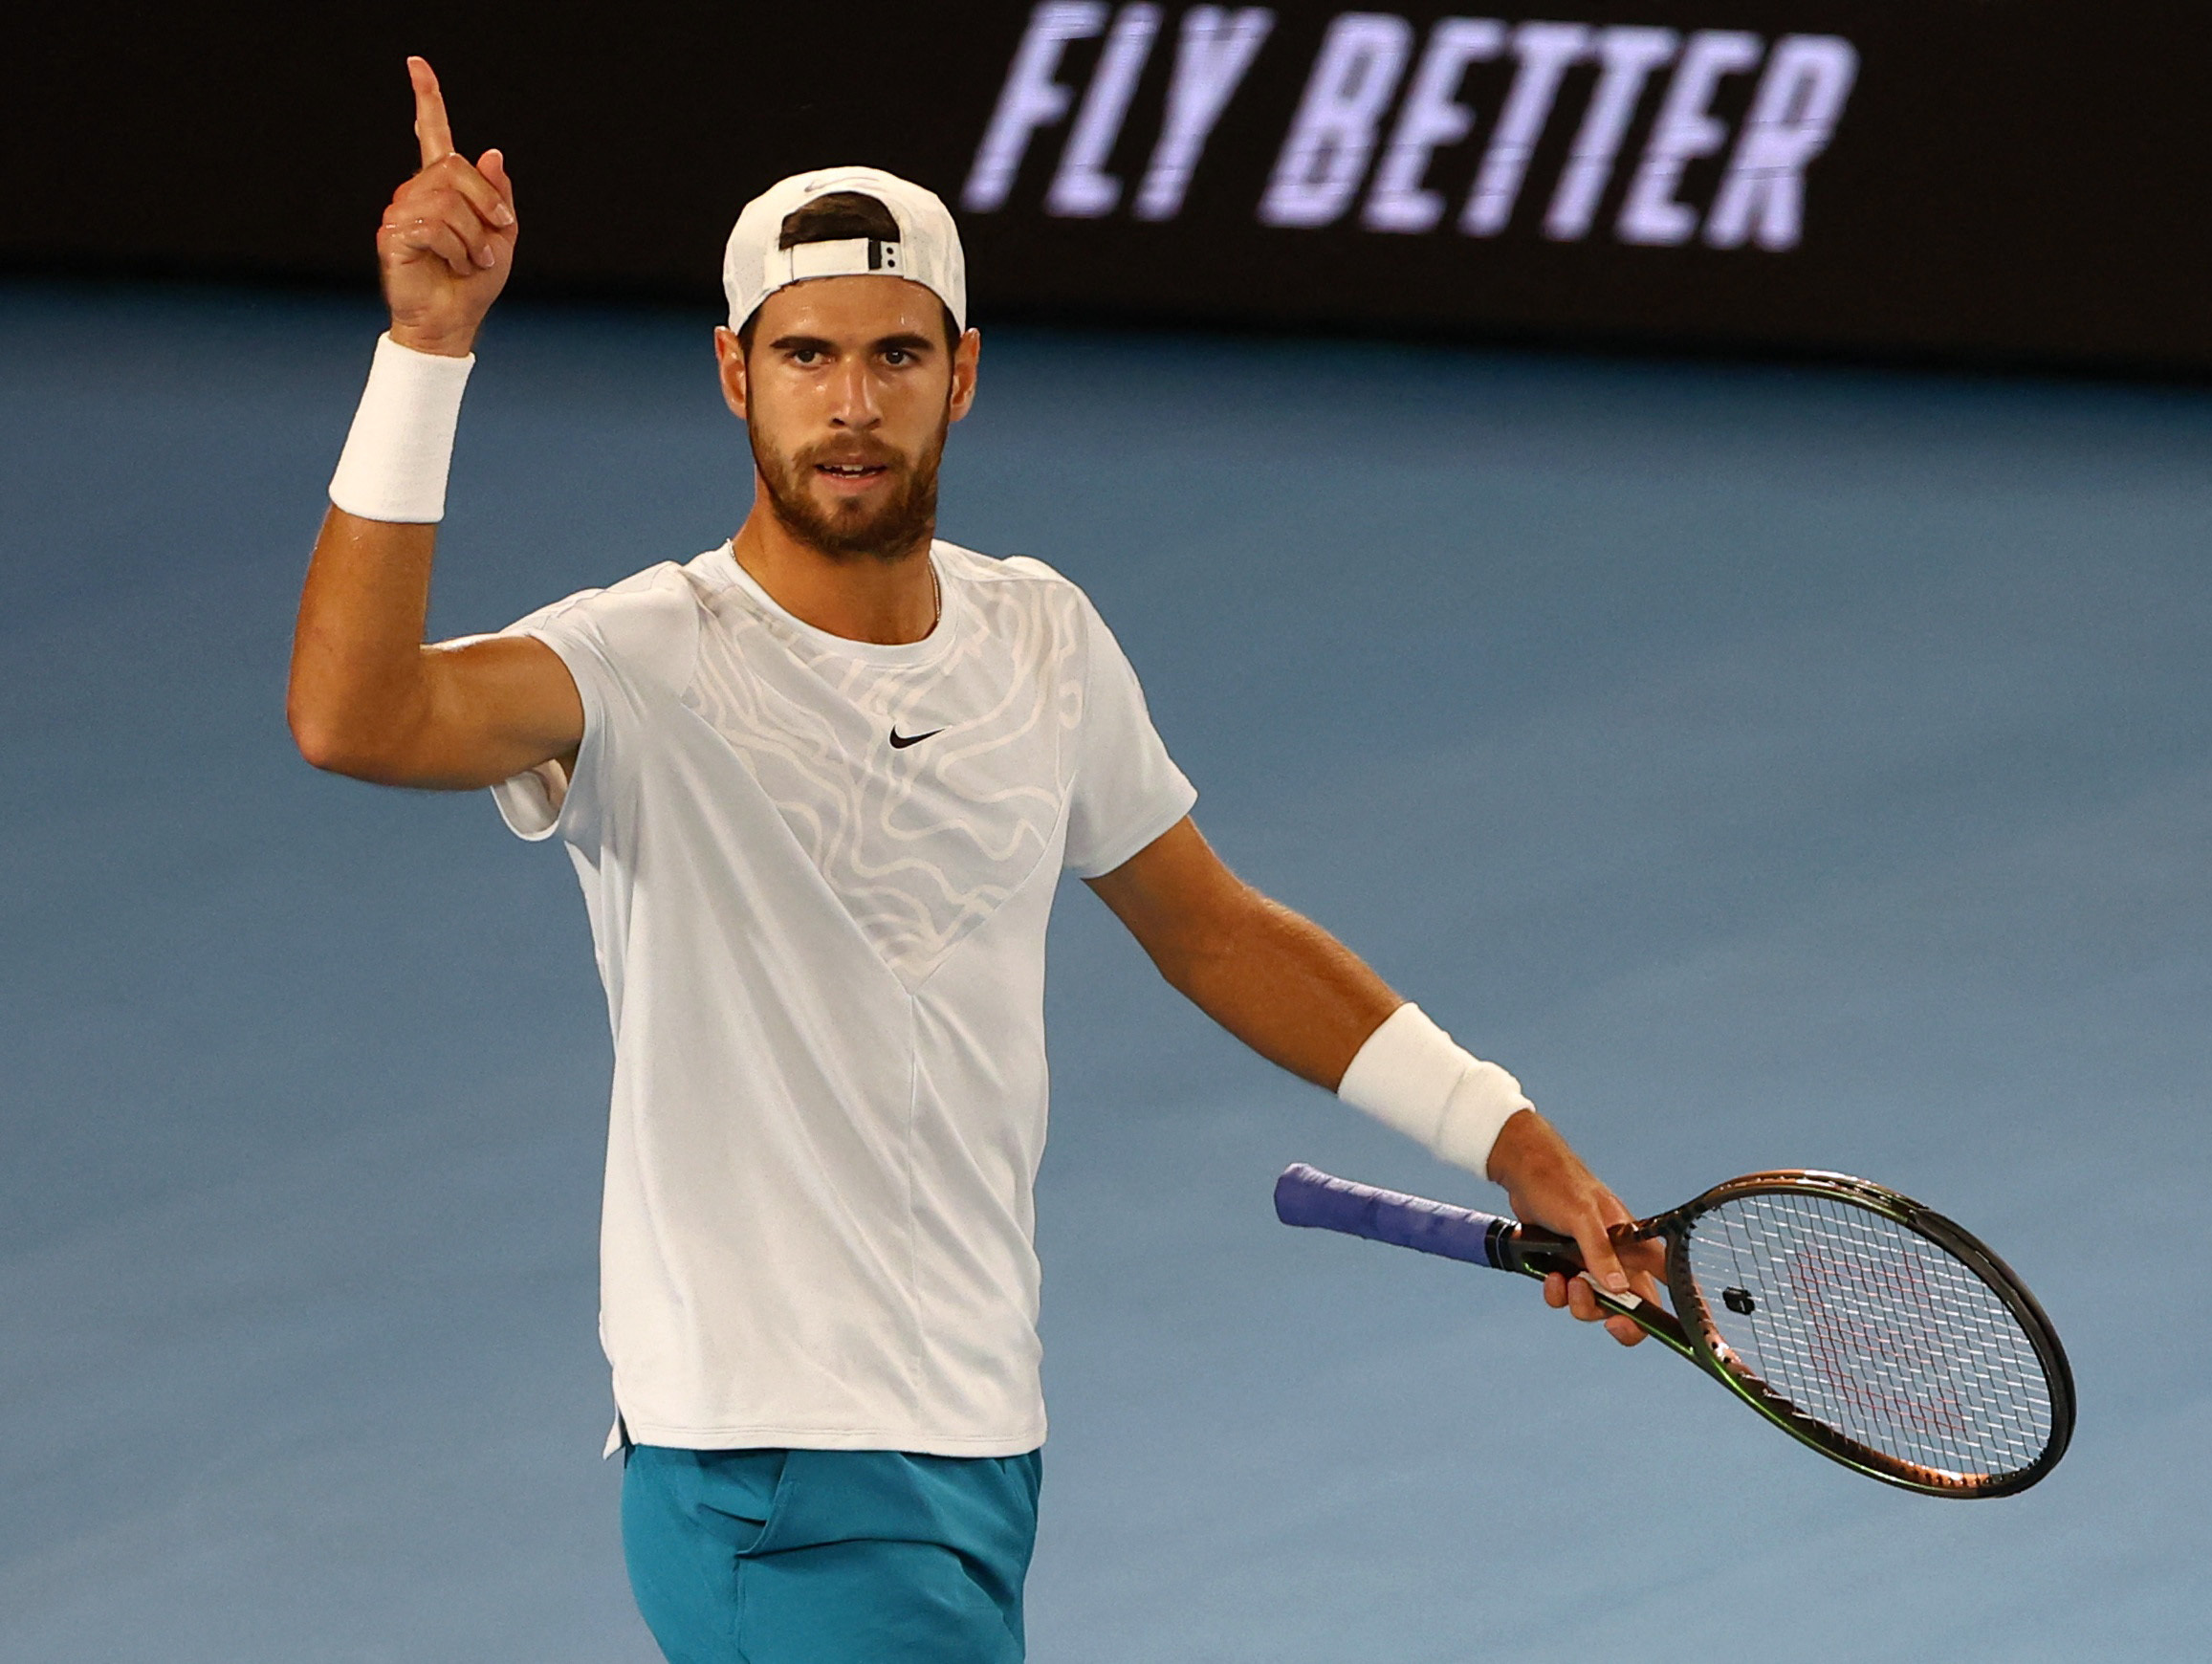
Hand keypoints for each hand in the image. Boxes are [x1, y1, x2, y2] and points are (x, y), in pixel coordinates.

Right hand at [376, 57, 516, 357]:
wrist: (454, 321)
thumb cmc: (475, 282)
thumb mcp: (502, 237)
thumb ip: (498, 196)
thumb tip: (490, 152)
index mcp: (442, 187)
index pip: (432, 134)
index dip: (427, 99)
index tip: (416, 64)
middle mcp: (415, 192)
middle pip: (454, 167)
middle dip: (487, 204)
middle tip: (497, 235)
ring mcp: (400, 211)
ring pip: (448, 201)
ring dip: (474, 238)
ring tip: (472, 260)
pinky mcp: (392, 235)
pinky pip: (434, 226)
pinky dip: (458, 249)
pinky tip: (456, 265)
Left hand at [1485, 1108, 1667, 1346]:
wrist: (1523, 1173)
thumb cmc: (1560, 1183)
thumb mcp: (1581, 1215)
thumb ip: (1600, 1251)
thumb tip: (1617, 1289)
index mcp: (1636, 1244)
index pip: (1674, 1278)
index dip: (1689, 1307)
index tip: (1696, 1334)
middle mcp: (1620, 1259)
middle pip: (1637, 1307)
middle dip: (1624, 1321)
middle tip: (1611, 1321)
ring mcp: (1592, 1265)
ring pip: (1599, 1306)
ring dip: (1582, 1304)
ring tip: (1566, 1281)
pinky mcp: (1567, 1267)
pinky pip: (1568, 1297)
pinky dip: (1558, 1294)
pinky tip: (1550, 1276)